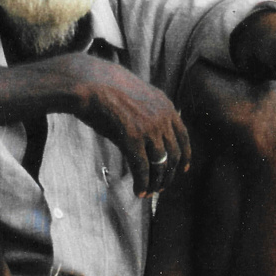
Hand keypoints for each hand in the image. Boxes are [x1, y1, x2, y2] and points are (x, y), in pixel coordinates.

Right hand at [41, 54, 189, 196]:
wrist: (89, 83)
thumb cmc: (106, 89)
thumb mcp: (136, 97)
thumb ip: (148, 114)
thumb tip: (149, 138)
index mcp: (166, 105)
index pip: (183, 136)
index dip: (186, 156)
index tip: (184, 169)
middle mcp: (162, 118)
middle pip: (174, 154)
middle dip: (169, 174)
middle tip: (162, 186)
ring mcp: (149, 128)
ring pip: (161, 164)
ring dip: (156, 182)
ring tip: (150, 192)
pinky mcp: (133, 138)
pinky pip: (142, 168)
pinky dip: (142, 183)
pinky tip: (139, 192)